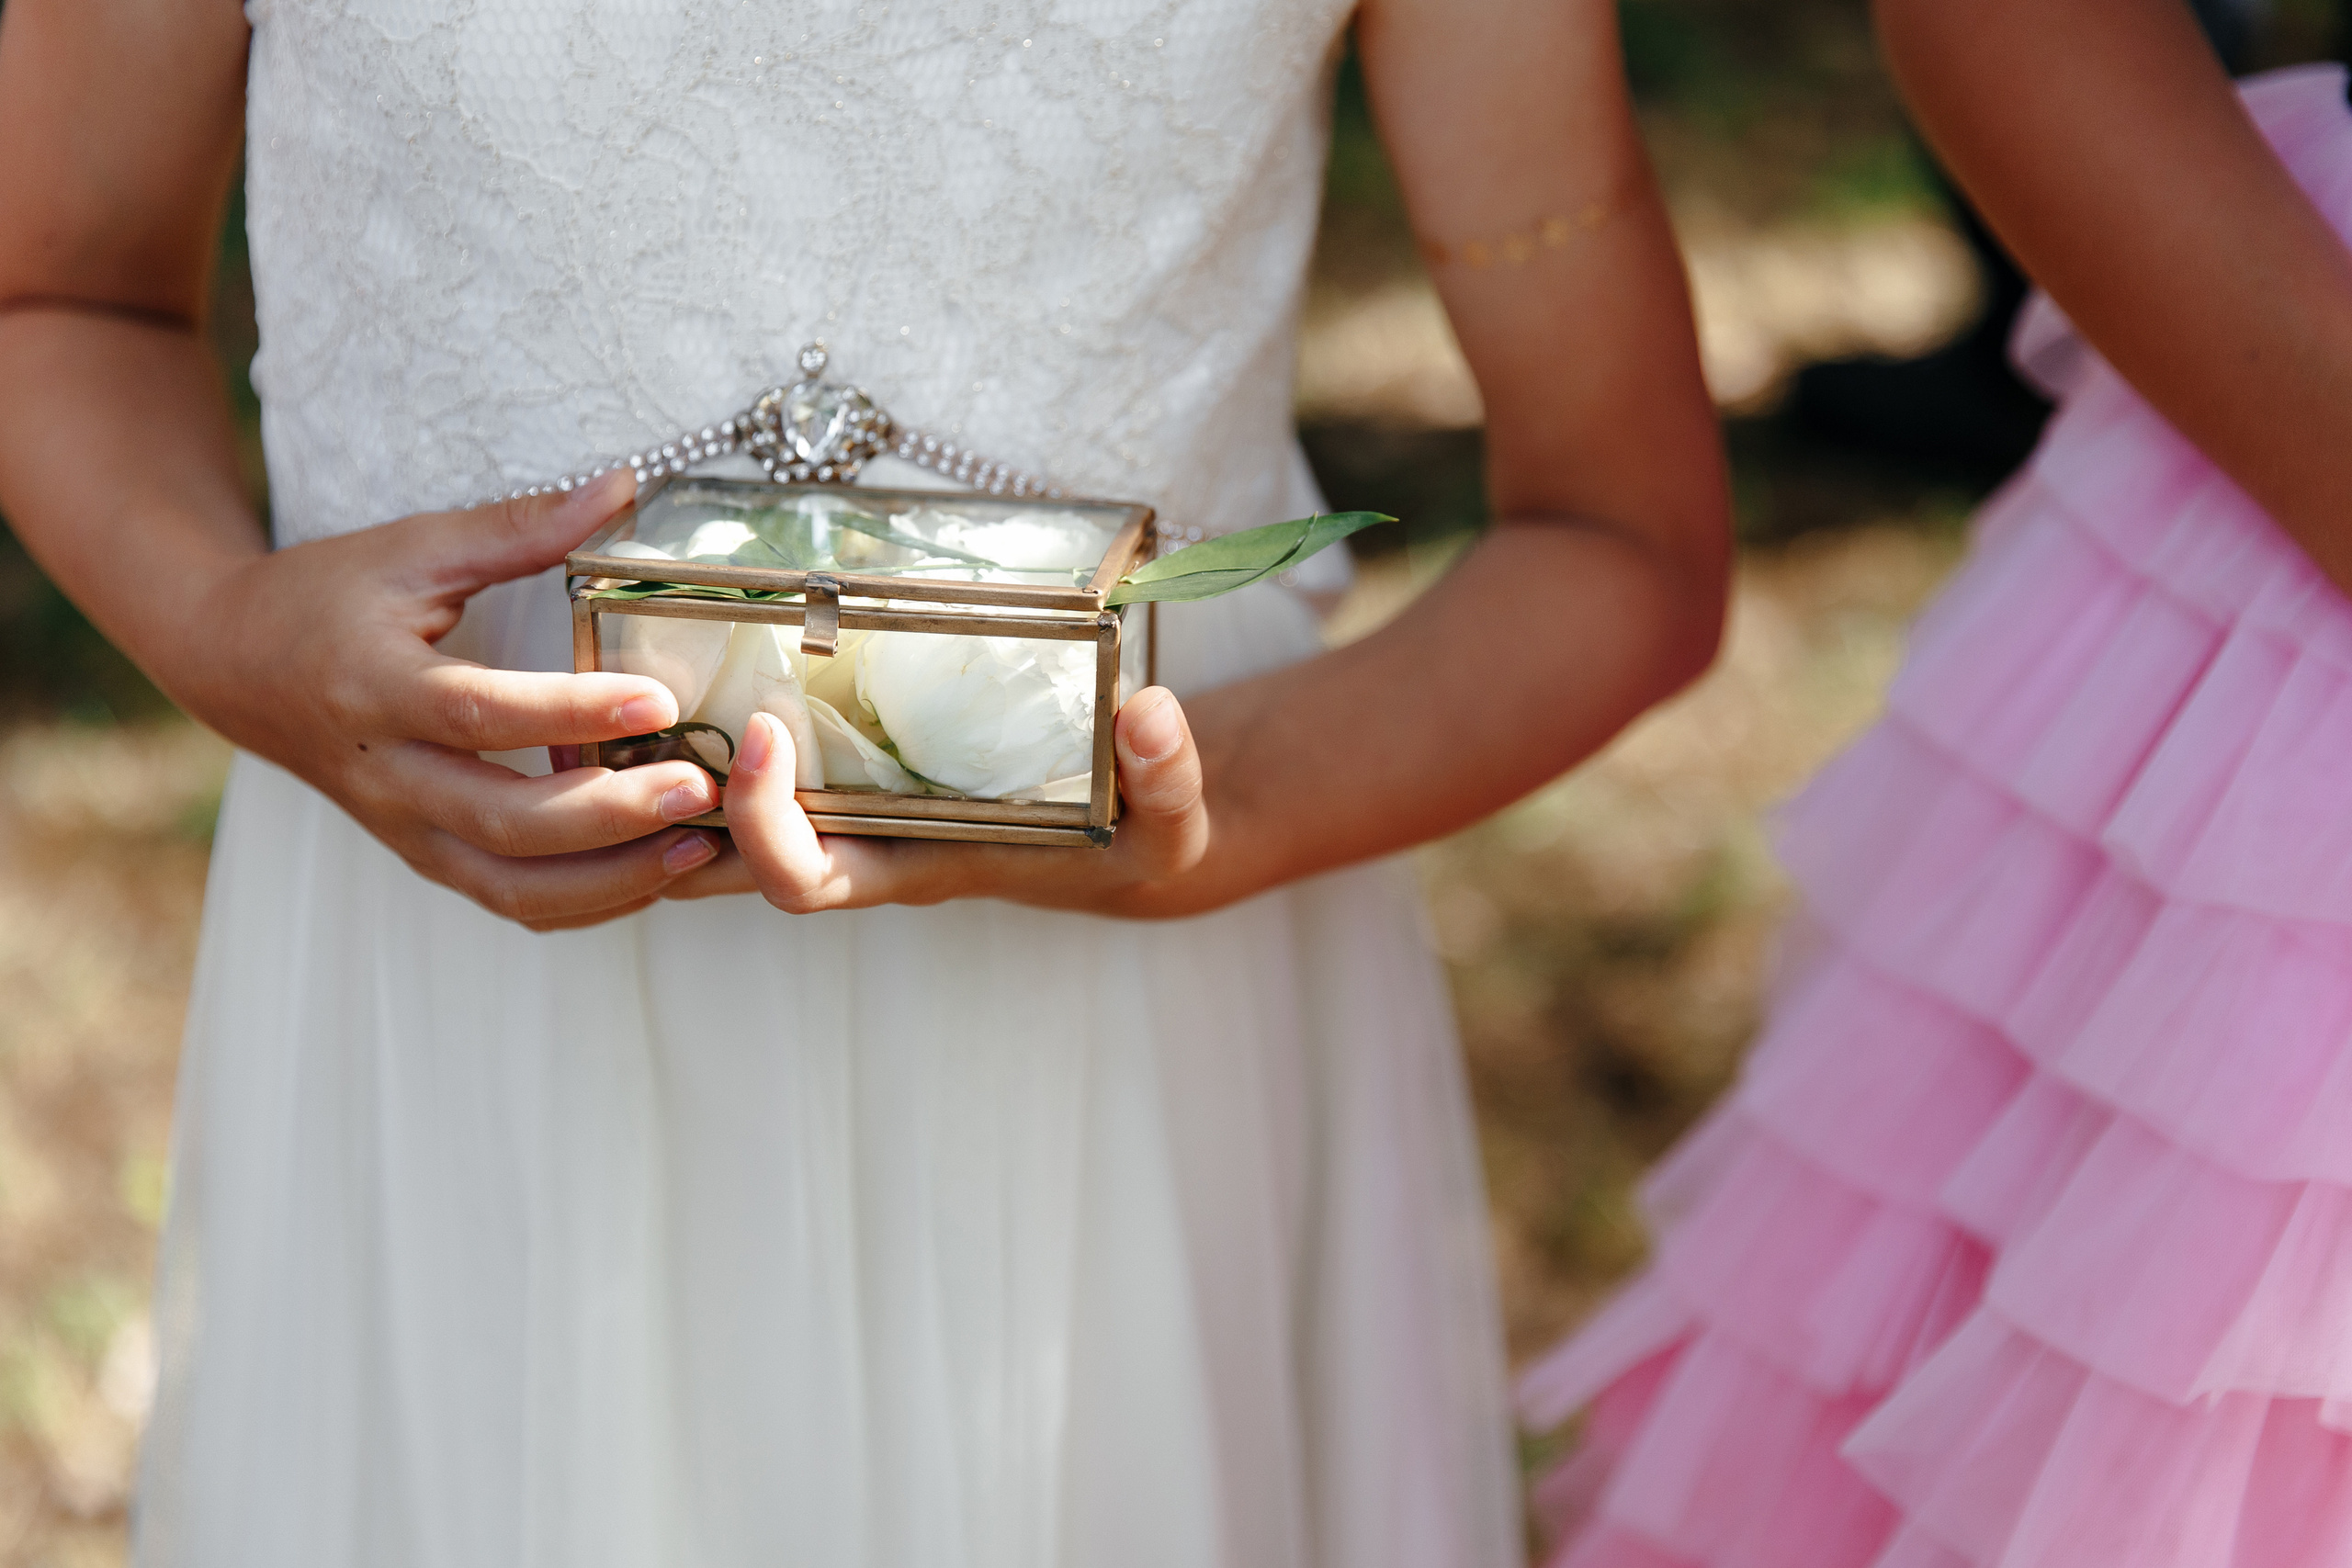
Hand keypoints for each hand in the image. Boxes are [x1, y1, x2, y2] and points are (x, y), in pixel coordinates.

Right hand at [179, 469, 729, 929]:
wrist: (232, 665)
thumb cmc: (327, 596)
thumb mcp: (414, 547)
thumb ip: (520, 527)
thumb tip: (624, 486)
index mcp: (375, 687)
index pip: (481, 711)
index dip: (571, 714)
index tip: (659, 700)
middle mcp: (388, 775)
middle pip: (502, 822)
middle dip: (607, 817)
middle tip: (698, 790)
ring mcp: (405, 828)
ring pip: (509, 886)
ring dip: (608, 881)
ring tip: (694, 849)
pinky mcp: (425, 856)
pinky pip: (509, 902)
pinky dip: (585, 904)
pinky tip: (654, 878)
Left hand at [661, 685, 1215, 917]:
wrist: (1128, 837)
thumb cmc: (1138, 836)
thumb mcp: (1168, 820)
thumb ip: (1166, 775)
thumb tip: (1147, 712)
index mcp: (920, 865)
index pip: (811, 882)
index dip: (767, 825)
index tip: (766, 734)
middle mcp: (867, 850)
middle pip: (727, 866)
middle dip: (668, 808)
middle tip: (643, 713)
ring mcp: (853, 817)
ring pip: (718, 830)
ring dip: (659, 780)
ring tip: (607, 702)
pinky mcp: (855, 776)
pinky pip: (751, 781)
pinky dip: (699, 747)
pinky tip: (667, 681)